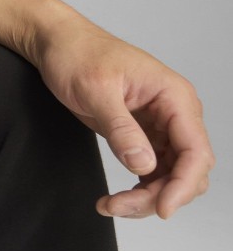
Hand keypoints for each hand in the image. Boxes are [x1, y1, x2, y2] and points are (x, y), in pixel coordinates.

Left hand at [29, 11, 214, 219]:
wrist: (55, 42)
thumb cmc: (76, 53)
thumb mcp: (95, 89)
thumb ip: (121, 128)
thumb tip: (144, 165)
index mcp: (173, 96)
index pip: (195, 151)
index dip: (183, 185)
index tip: (162, 208)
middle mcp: (174, 112)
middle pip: (187, 170)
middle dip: (160, 195)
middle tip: (120, 206)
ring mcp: (161, 124)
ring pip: (171, 177)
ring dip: (148, 198)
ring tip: (111, 205)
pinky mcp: (143, 134)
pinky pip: (154, 171)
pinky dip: (140, 189)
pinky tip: (116, 198)